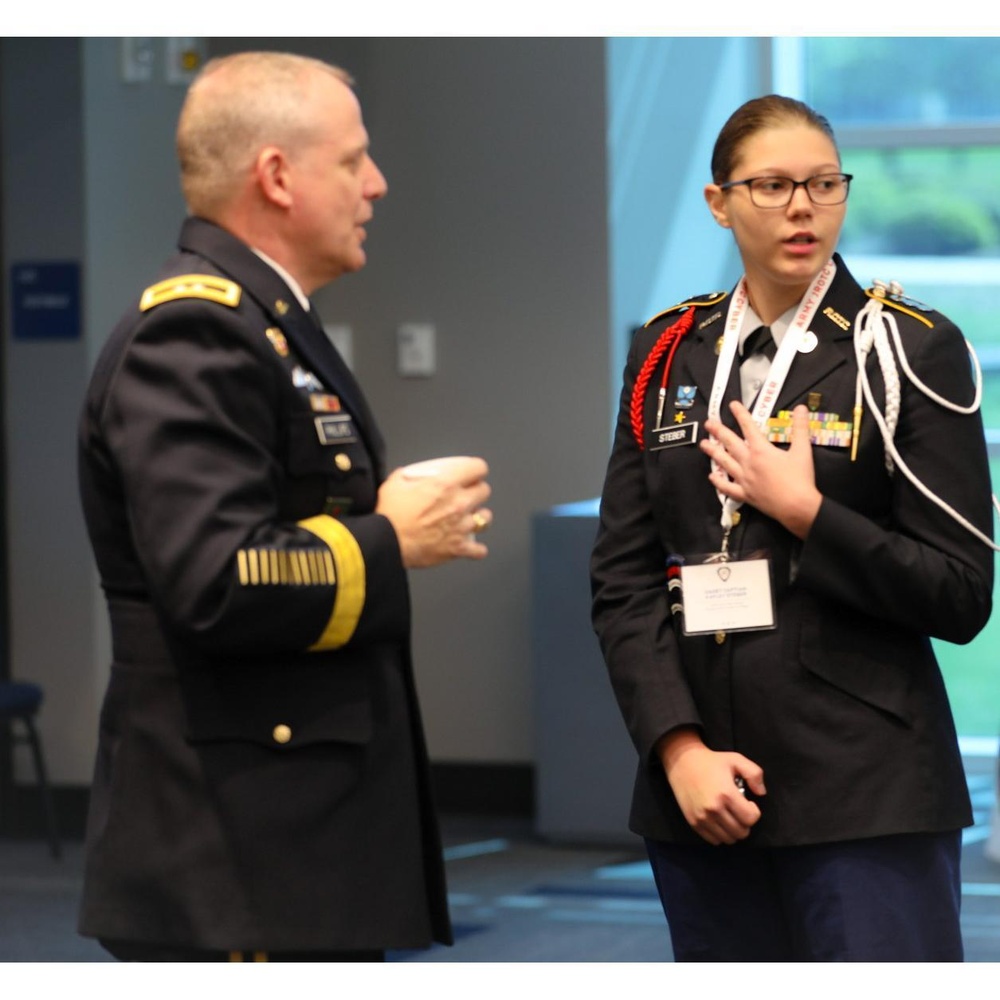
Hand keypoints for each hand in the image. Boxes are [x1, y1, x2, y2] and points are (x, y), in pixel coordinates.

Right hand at [377, 456, 491, 567]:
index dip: (475, 470)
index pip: (478, 467)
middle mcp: (459, 502)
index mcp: (446, 483)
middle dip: (476, 492)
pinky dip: (475, 549)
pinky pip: (479, 550)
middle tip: (465, 496)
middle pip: (485, 491)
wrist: (386, 543)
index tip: (471, 473)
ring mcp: (462, 527)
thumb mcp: (396, 482)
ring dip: (478, 517)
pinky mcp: (459, 548)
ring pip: (486, 518)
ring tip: (467, 519)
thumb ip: (410, 475)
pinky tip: (468, 545)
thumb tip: (411, 474)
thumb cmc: (389, 514)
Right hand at [657, 728, 764, 845]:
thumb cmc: (711, 761)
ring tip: (729, 816)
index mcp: (726, 794)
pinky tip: (719, 821)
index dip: (754, 811)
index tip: (747, 803)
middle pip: (741, 832)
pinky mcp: (693, 823)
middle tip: (739, 810)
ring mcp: (702, 818)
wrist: (682, 762)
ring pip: (729, 839)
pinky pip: (714, 840)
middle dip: (745, 822)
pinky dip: (720, 834)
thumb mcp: (736, 759)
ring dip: (733, 830)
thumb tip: (761, 793)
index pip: (751, 818)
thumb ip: (754, 774)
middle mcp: (714, 809)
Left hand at [701, 401, 821, 539]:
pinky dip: (718, 482)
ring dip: (713, 452)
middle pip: (730, 443)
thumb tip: (801, 408)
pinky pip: (727, 488)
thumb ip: (801, 427)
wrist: (797, 506)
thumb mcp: (803, 450)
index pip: (748, 427)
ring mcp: (744, 479)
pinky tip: (711, 476)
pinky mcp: (744, 494)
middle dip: (718, 431)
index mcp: (761, 450)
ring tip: (703, 444)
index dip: (740, 414)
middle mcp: (748, 462)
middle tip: (708, 423)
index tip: (732, 404)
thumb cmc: (800, 478)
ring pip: (724, 463)